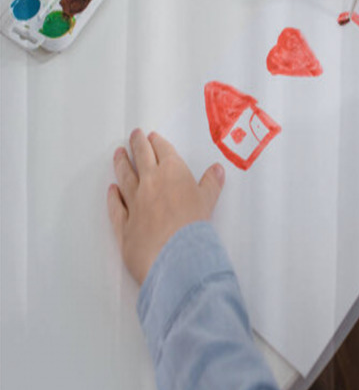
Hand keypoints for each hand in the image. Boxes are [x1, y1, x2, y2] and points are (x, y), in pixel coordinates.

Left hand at [108, 129, 224, 285]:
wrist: (174, 254)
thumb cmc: (194, 224)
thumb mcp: (208, 201)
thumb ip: (211, 183)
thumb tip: (216, 169)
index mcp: (172, 172)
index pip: (163, 151)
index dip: (158, 143)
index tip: (153, 137)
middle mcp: (150, 181)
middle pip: (141, 157)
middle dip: (138, 144)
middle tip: (134, 135)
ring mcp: (134, 201)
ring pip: (125, 177)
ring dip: (121, 163)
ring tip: (118, 154)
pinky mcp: (124, 222)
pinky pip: (116, 205)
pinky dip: (113, 196)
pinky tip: (111, 189)